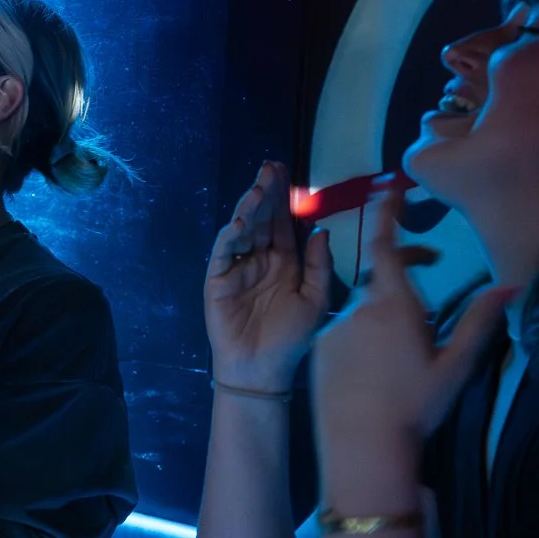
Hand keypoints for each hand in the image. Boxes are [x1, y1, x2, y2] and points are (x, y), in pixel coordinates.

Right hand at [205, 160, 332, 391]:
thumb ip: (319, 264)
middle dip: (265, 193)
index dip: (284, 199)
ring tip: (257, 188)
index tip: (287, 173)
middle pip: (261, 219)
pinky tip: (240, 222)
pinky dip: (230, 235)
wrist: (262, 369)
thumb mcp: (315, 298)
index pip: (282, 223)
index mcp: (284, 262)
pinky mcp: (217, 280)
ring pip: (242, 230)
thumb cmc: (291, 338)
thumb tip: (320, 230)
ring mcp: (236, 268)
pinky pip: (223, 252)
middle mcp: (259, 259)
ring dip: (249, 208)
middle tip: (270, 168)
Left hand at [312, 185, 514, 450]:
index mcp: (394, 305)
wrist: (361, 445)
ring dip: (383, 311)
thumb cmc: (415, 406)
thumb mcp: (456, 365)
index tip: (390, 189)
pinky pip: (343, 329)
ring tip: (404, 343)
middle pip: (380, 277)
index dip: (387, 214)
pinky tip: (376, 365)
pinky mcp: (318, 349)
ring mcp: (333, 328)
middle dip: (404, 268)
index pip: (385, 246)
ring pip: (362, 307)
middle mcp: (359, 308)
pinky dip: (362, 334)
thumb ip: (480, 322)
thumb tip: (511, 286)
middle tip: (431, 267)